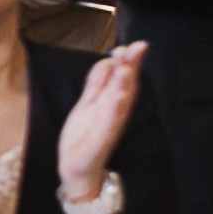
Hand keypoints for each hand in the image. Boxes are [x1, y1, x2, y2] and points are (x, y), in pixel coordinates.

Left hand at [56, 39, 146, 198]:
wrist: (76, 168)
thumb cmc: (84, 135)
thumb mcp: (88, 103)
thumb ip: (97, 82)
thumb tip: (108, 60)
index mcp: (111, 104)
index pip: (124, 79)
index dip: (130, 61)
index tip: (136, 44)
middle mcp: (114, 115)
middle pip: (126, 88)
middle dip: (131, 67)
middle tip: (136, 48)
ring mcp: (108, 128)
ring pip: (120, 104)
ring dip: (124, 85)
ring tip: (127, 68)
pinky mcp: (99, 142)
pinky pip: (108, 125)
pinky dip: (113, 111)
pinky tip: (117, 97)